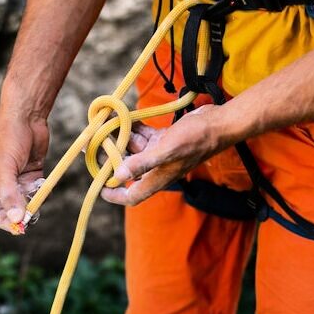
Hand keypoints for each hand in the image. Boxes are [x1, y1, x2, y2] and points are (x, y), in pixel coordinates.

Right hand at [0, 111, 48, 231]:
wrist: (27, 116)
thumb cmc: (8, 138)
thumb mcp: (6, 168)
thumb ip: (10, 194)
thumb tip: (17, 218)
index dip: (6, 222)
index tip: (20, 228)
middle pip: (10, 210)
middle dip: (21, 214)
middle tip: (32, 218)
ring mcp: (16, 180)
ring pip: (25, 202)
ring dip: (32, 203)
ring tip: (36, 196)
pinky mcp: (31, 175)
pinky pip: (36, 192)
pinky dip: (40, 192)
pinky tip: (39, 182)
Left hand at [101, 105, 223, 205]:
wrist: (219, 123)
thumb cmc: (197, 139)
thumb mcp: (167, 150)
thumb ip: (143, 162)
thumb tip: (118, 174)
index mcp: (158, 178)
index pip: (131, 196)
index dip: (114, 194)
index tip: (99, 186)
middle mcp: (157, 169)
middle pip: (127, 169)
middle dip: (111, 157)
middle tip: (95, 143)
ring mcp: (161, 154)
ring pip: (134, 149)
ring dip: (120, 138)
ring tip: (105, 124)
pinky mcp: (165, 140)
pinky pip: (144, 136)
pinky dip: (133, 128)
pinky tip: (122, 117)